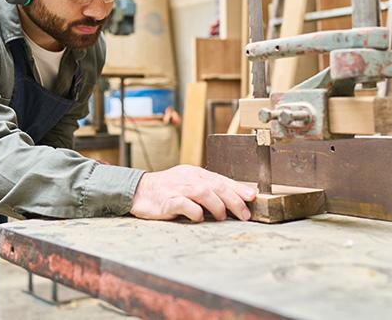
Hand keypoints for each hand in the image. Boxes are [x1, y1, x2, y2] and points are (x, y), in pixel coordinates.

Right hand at [129, 165, 255, 221]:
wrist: (139, 191)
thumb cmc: (167, 189)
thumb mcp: (188, 182)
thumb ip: (207, 188)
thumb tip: (232, 198)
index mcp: (195, 173)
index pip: (221, 179)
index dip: (238, 188)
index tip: (252, 197)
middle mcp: (188, 178)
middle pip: (216, 186)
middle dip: (234, 200)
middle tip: (244, 214)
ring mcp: (178, 189)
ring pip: (203, 193)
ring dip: (217, 206)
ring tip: (222, 217)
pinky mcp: (167, 201)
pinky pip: (185, 205)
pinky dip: (195, 212)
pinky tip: (199, 218)